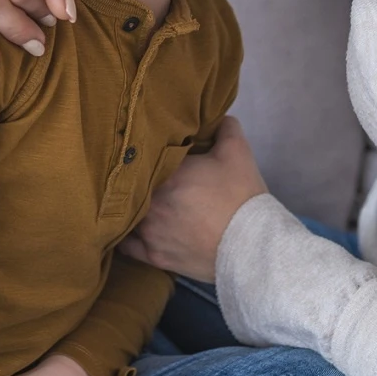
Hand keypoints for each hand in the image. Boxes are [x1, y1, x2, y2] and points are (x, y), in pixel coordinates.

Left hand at [121, 117, 267, 282]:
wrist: (251, 245)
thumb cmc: (240, 195)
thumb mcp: (237, 151)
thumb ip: (224, 127)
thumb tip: (218, 117)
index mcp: (164, 173)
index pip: (146, 158)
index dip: (149, 156)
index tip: (153, 155)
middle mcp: (149, 202)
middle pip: (133, 187)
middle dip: (139, 183)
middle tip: (147, 179)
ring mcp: (148, 232)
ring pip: (126, 216)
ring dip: (131, 208)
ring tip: (136, 203)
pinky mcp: (154, 257)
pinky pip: (126, 247)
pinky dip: (125, 237)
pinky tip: (126, 230)